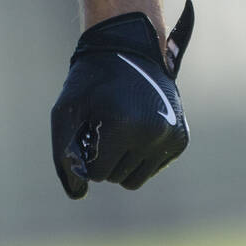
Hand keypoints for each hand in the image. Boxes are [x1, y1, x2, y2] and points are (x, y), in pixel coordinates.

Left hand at [51, 0, 193, 198]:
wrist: (130, 51)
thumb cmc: (91, 82)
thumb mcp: (65, 111)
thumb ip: (64, 154)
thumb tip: (77, 194)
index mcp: (122, 125)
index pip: (97, 173)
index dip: (85, 154)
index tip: (86, 130)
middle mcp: (152, 134)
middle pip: (115, 178)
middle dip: (102, 158)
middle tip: (101, 125)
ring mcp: (170, 138)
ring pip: (134, 180)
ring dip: (120, 162)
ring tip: (116, 130)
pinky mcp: (181, 140)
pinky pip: (152, 168)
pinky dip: (138, 155)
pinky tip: (134, 128)